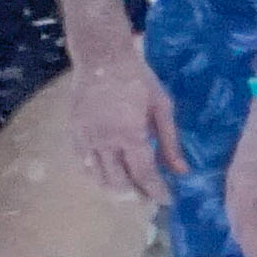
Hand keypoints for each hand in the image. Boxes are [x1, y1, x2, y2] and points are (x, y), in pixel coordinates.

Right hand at [65, 48, 186, 203]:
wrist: (101, 56)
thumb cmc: (137, 78)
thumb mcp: (161, 106)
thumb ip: (170, 141)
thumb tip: (182, 171)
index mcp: (130, 134)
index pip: (144, 175)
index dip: (157, 191)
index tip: (167, 200)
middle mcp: (105, 141)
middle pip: (120, 183)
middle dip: (137, 195)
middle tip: (149, 197)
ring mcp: (86, 138)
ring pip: (98, 178)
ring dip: (115, 189)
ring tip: (130, 191)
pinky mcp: (74, 133)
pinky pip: (83, 164)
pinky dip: (96, 175)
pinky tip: (108, 175)